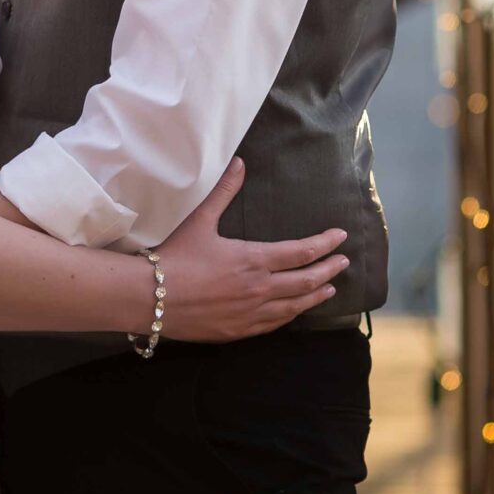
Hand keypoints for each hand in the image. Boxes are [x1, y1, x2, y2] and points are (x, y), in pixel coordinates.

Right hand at [155, 158, 350, 342]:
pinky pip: (273, 325)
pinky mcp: (237, 331)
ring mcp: (250, 314)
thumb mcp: (200, 220)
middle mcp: (259, 289)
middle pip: (306, 281)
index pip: (302, 252)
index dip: (325, 244)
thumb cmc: (174, 256)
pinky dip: (290, 315)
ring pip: (294, 307)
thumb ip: (224, 191)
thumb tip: (239, 162)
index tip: (341, 238)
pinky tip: (294, 312)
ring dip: (315, 296)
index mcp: (254, 260)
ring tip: (329, 290)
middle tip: (344, 263)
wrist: (149, 298)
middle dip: (329, 270)